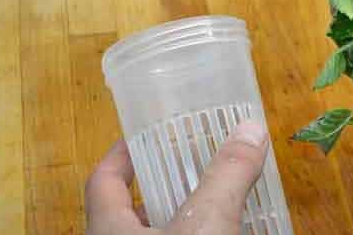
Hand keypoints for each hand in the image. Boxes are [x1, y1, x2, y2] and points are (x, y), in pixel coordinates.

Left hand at [85, 121, 268, 234]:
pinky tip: (222, 232)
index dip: (120, 155)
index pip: (103, 181)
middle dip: (160, 187)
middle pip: (127, 211)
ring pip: (154, 233)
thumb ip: (227, 176)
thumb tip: (250, 128)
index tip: (141, 134)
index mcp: (108, 227)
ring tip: (212, 201)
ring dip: (180, 218)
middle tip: (188, 166)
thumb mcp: (206, 224)